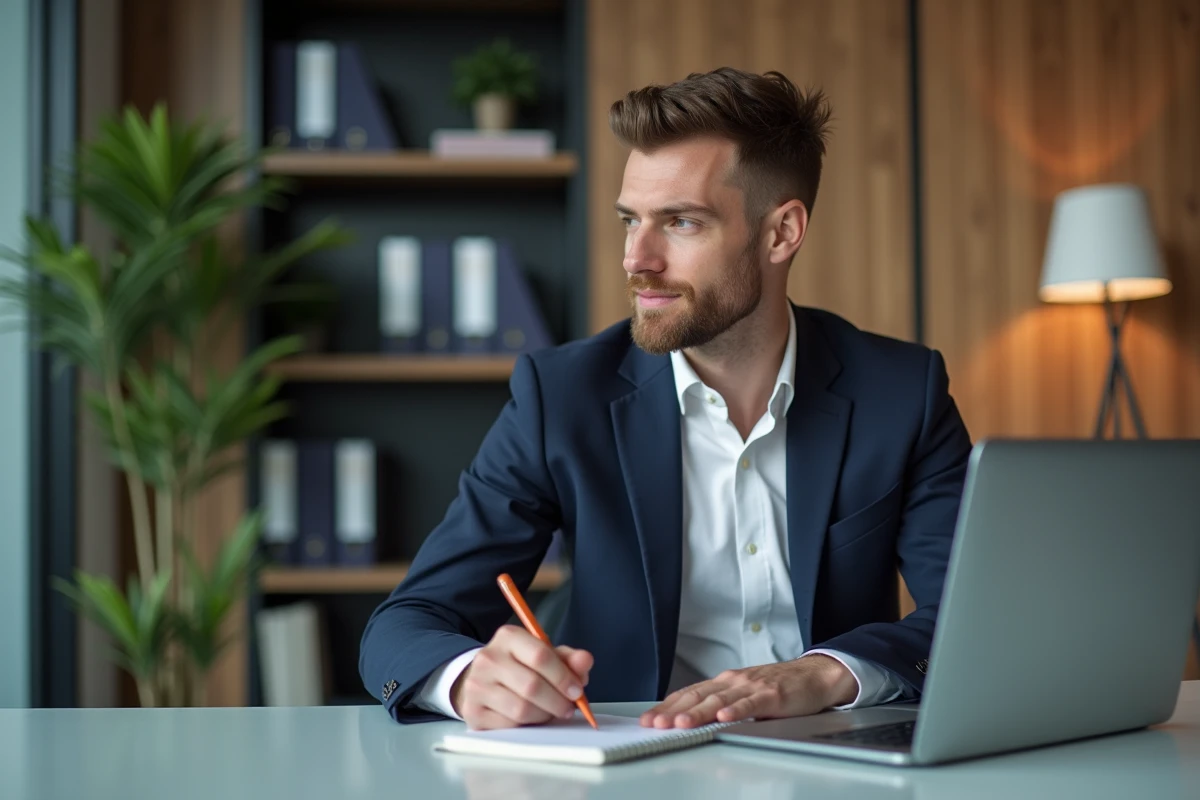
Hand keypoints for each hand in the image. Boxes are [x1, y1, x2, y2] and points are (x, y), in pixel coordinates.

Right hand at [451, 624, 593, 729]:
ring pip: (522, 709)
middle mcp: (488, 658)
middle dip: (557, 701)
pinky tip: (531, 719)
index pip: (541, 656)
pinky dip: (527, 726)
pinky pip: (509, 726)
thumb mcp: (542, 654)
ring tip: (550, 712)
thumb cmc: (518, 666)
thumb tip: (586, 660)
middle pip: (532, 686)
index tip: (577, 690)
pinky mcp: (473, 712)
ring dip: (544, 715)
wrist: (479, 680)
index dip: (563, 677)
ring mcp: (477, 686)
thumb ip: (567, 658)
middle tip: (568, 707)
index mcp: (508, 637)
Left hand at [639, 654, 857, 728]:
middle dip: (674, 711)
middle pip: (698, 696)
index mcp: (724, 682)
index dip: (667, 706)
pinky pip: (751, 705)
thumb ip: (721, 705)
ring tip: (681, 724)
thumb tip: (691, 720)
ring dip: (698, 713)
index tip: (649, 718)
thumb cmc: (778, 687)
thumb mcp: (744, 695)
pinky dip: (737, 711)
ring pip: (719, 701)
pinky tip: (724, 718)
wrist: (814, 676)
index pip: (689, 693)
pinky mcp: (772, 695)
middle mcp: (734, 682)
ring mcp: (752, 687)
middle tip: (655, 724)